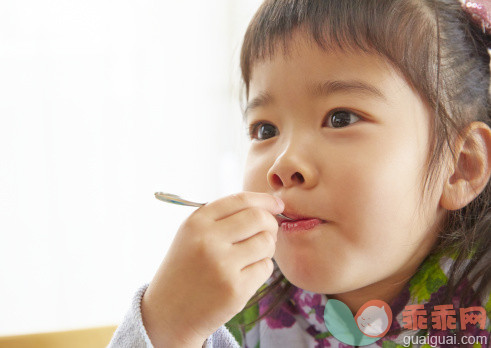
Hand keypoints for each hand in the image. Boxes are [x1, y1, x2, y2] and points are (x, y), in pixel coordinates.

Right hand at [141, 191, 283, 347]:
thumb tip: (267, 206)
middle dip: (271, 224)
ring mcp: (222, 265)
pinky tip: (245, 275)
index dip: (265, 200)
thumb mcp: (192, 235)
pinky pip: (266, 267)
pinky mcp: (235, 289)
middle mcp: (208, 240)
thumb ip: (222, 217)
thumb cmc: (187, 269)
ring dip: (267, 248)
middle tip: (268, 233)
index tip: (277, 205)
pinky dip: (261, 269)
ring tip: (252, 256)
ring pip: (267, 242)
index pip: (241, 200)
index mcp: (197, 222)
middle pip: (259, 218)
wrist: (169, 313)